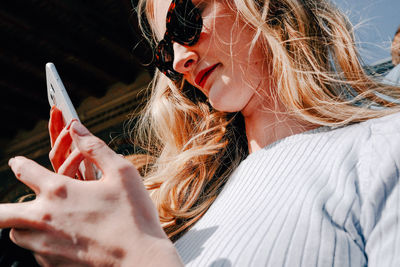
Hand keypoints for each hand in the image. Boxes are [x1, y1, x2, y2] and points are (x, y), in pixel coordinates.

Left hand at [1, 121, 182, 266]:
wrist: (140, 260)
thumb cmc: (134, 215)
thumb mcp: (122, 172)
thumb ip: (95, 147)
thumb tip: (76, 127)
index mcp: (59, 191)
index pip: (24, 171)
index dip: (19, 163)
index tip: (17, 162)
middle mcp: (45, 218)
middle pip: (2, 213)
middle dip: (0, 208)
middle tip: (5, 207)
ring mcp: (46, 245)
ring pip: (15, 235)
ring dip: (20, 224)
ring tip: (35, 220)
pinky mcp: (53, 264)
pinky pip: (35, 252)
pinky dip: (40, 243)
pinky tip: (59, 238)